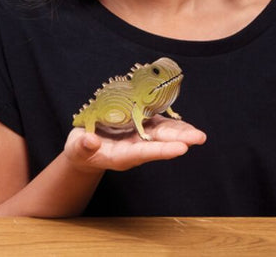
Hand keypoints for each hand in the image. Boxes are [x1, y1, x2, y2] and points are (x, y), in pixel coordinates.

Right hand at [64, 115, 206, 172]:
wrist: (86, 146)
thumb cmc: (80, 149)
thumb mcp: (77, 148)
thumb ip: (83, 146)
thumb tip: (91, 141)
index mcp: (121, 155)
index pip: (143, 152)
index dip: (161, 150)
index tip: (181, 149)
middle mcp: (135, 146)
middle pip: (160, 142)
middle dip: (179, 139)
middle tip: (199, 138)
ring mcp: (140, 135)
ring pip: (163, 133)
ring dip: (181, 132)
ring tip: (199, 135)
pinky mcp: (141, 125)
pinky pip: (159, 122)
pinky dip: (172, 122)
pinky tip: (185, 123)